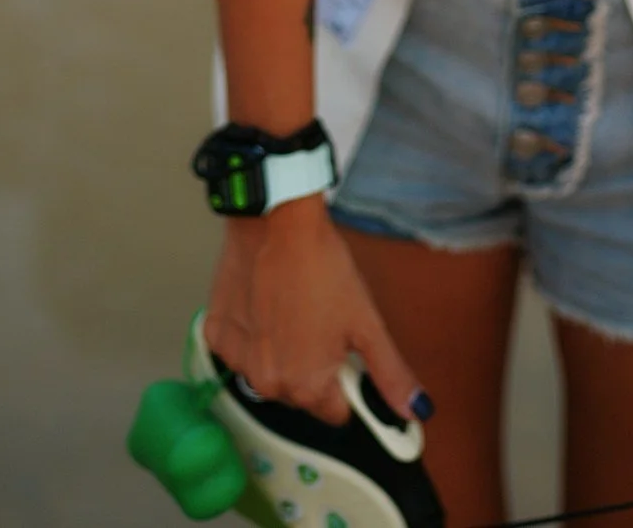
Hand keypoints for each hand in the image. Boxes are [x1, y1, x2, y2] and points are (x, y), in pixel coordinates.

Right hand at [205, 196, 425, 426]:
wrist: (279, 221)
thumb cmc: (324, 268)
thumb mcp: (367, 322)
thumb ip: (390, 373)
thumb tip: (417, 410)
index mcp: (307, 387)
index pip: (336, 411)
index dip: (345, 382)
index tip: (343, 351)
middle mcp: (268, 384)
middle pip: (301, 393)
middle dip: (312, 367)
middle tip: (317, 321)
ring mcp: (237, 360)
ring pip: (269, 372)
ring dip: (280, 351)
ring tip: (291, 308)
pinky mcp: (216, 334)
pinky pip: (239, 349)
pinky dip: (250, 333)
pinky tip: (262, 303)